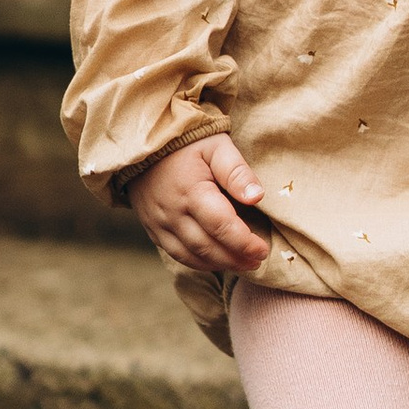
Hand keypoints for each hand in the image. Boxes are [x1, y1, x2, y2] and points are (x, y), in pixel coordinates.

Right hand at [127, 131, 270, 273]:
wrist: (145, 144)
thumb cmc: (188, 144)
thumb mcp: (216, 146)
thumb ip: (236, 171)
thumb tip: (257, 196)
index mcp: (191, 191)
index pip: (221, 226)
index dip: (244, 243)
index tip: (262, 249)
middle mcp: (172, 212)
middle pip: (207, 247)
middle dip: (235, 259)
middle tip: (256, 261)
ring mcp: (159, 223)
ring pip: (190, 256)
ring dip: (218, 264)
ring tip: (242, 264)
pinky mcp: (152, 229)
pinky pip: (176, 253)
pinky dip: (198, 262)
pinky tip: (216, 260)